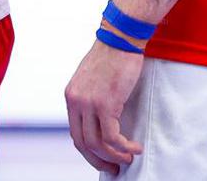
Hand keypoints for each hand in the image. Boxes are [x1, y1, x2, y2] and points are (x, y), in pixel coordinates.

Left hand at [65, 39, 145, 174]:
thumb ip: (91, 97)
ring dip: (115, 155)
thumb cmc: (113, 54)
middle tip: (114, 168)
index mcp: (71, 96)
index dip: (89, 150)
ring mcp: (89, 103)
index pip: (75, 133)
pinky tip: (135, 147)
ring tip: (128, 158)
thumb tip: (101, 120)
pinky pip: (112, 137)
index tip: (102, 157)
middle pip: (83, 143)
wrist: (121, 37)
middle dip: (99, 159)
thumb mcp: (93, 78)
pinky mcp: (106, 103)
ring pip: (98, 143)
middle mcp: (76, 101)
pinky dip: (124, 147)